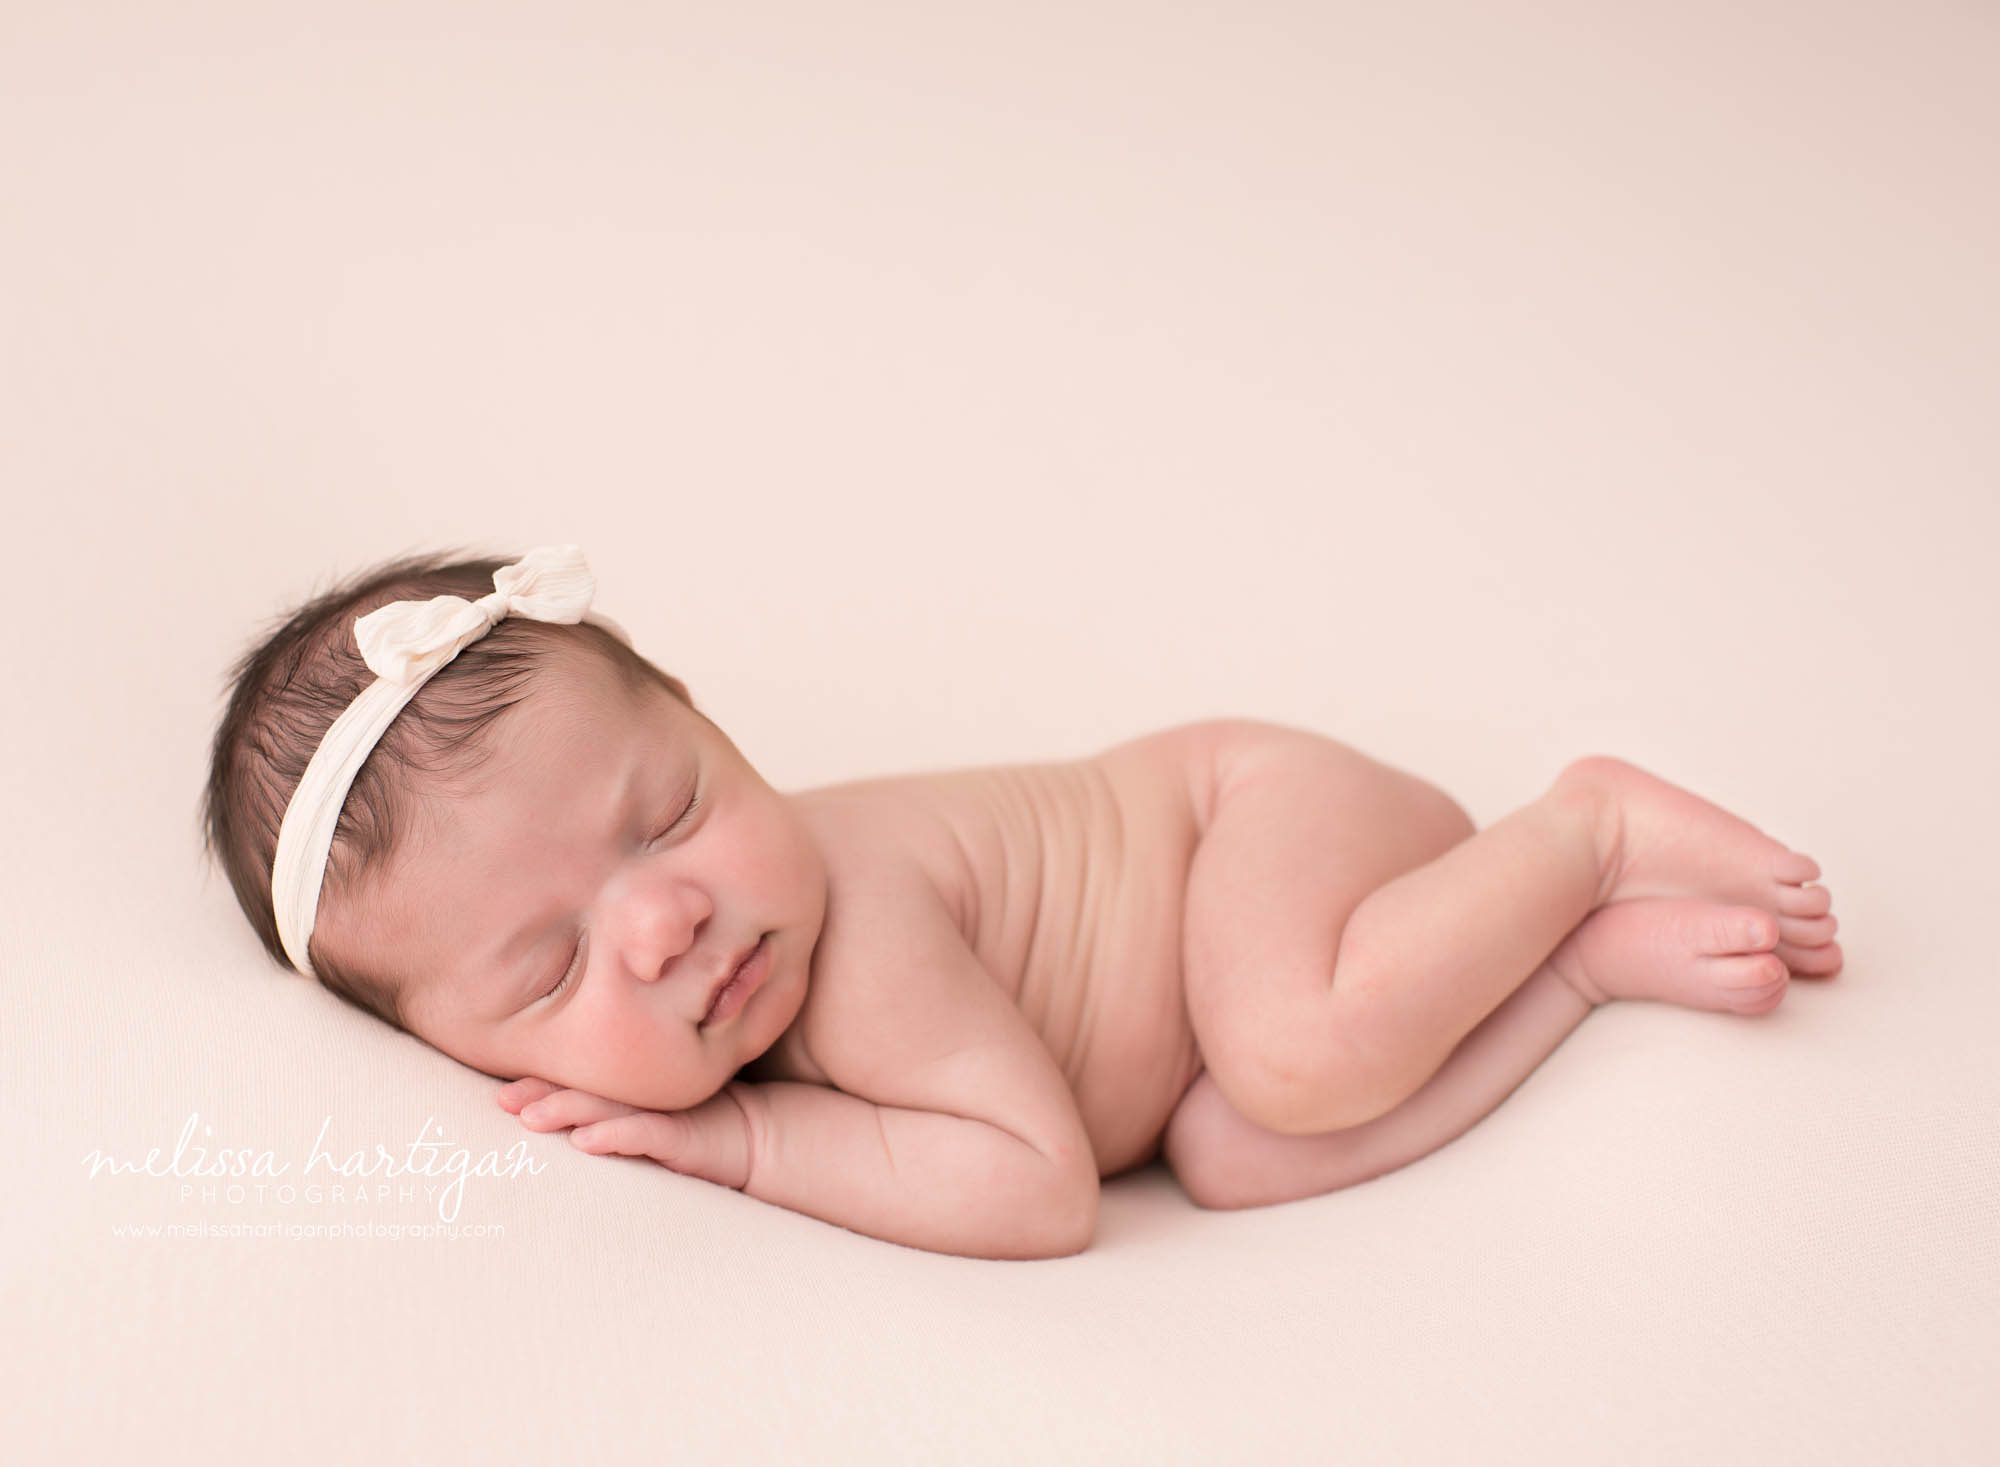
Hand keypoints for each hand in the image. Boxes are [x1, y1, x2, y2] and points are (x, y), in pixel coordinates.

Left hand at [497, 1077, 754, 1190]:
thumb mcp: (657, 1115)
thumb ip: (620, 1106)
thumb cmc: (706, 1124)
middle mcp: (645, 1096)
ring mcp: (666, 1111)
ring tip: (529, 1118)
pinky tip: (584, 1142)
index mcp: (635, 1089)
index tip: (503, 1089)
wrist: (763, 1137)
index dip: (544, 1082)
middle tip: (502, 1099)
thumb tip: (563, 1120)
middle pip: (586, 1090)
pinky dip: (614, 1137)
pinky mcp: (685, 1135)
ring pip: (608, 1108)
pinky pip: (646, 1135)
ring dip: (567, 1111)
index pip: (583, 1081)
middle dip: (541, 1093)